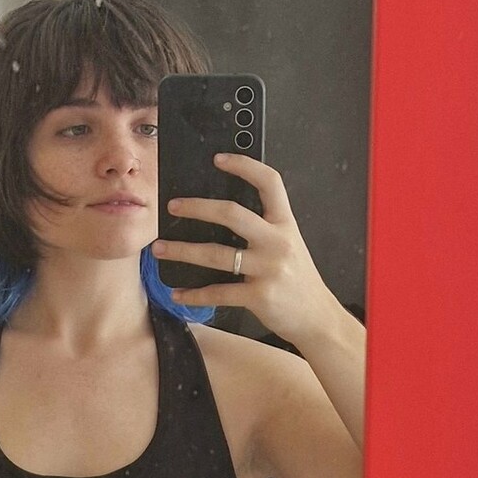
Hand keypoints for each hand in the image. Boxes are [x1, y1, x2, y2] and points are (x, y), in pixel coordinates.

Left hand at [152, 151, 336, 345]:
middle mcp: (277, 242)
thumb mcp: (289, 245)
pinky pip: (218, 292)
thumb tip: (222, 216)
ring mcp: (268, 269)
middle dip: (197, 207)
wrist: (318, 318)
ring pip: (216, 254)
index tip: (218, 159)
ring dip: (182, 251)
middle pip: (232, 213)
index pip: (269, 183)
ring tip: (160, 249)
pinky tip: (177, 294)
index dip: (244, 165)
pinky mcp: (259, 296)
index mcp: (285, 224)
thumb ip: (265, 229)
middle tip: (172, 207)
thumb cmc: (298, 280)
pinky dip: (194, 295)